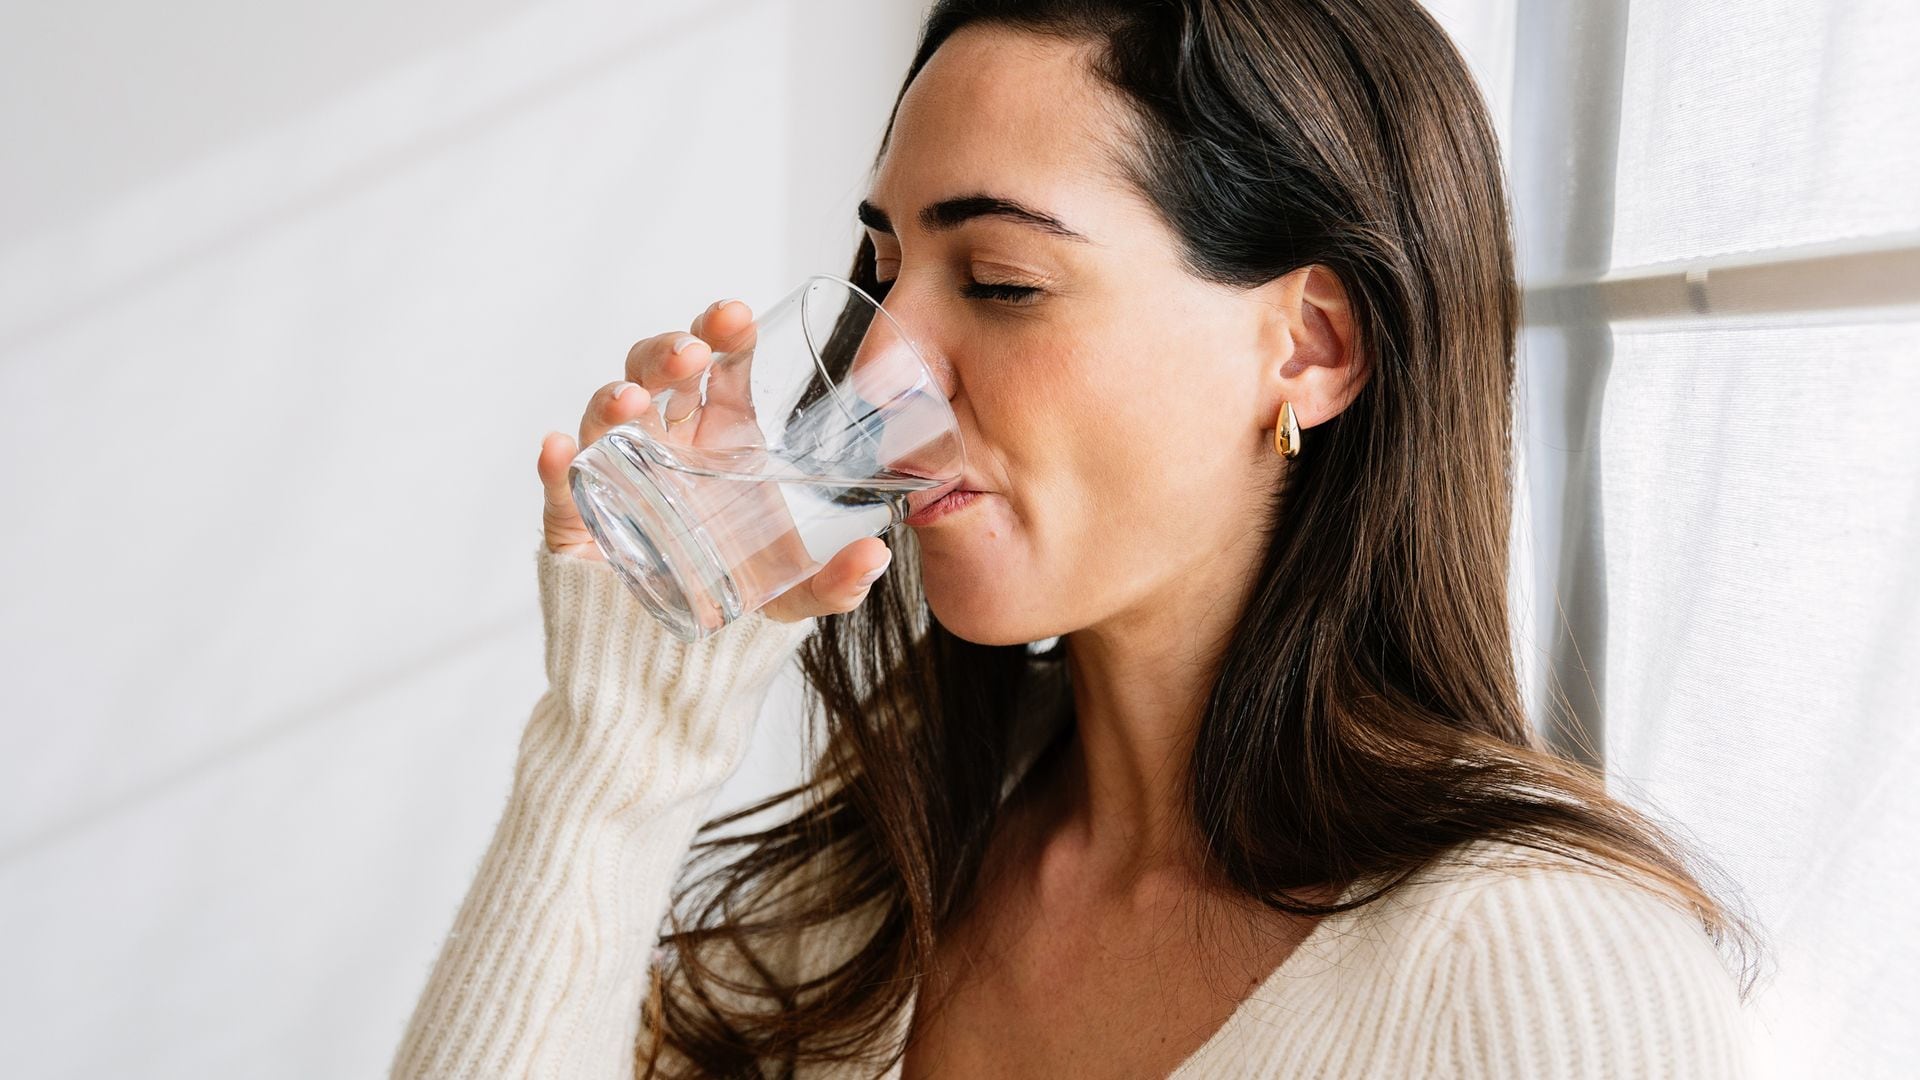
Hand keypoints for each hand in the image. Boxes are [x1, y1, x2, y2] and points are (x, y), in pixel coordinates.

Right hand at [535, 297, 893, 623]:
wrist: (675, 656)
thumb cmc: (733, 598)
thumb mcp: (794, 593)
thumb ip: (836, 581)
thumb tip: (877, 557)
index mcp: (717, 437)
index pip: (719, 368)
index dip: (724, 336)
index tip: (737, 317)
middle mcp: (664, 443)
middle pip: (656, 375)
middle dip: (669, 352)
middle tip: (692, 353)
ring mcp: (615, 476)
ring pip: (605, 419)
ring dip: (614, 399)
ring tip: (634, 398)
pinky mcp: (576, 523)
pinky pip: (559, 488)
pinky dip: (553, 467)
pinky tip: (557, 448)